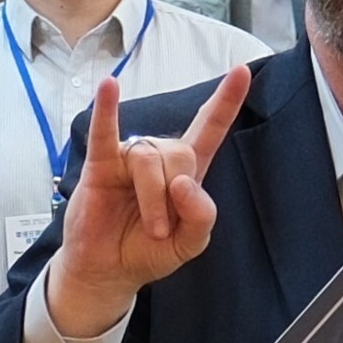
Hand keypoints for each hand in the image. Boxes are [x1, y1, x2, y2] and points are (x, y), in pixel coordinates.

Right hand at [40, 70, 244, 342]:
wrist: (110, 271)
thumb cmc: (148, 251)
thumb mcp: (189, 243)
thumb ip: (201, 216)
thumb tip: (184, 183)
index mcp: (187, 171)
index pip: (209, 128)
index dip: (226, 101)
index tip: (242, 71)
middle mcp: (159, 157)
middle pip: (179, 154)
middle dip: (173, 198)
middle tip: (161, 230)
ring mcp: (129, 158)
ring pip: (148, 160)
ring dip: (152, 198)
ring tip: (150, 227)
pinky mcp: (100, 165)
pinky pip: (104, 133)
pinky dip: (106, 110)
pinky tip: (108, 86)